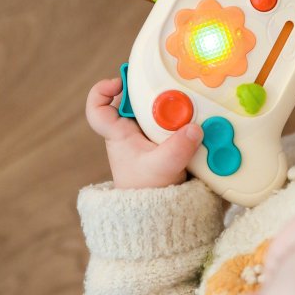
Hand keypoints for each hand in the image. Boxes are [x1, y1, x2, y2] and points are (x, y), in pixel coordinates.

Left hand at [85, 78, 202, 188]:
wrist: (158, 211)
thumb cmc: (150, 191)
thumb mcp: (163, 168)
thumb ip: (178, 148)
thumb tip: (194, 128)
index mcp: (119, 135)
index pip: (98, 109)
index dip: (102, 91)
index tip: (120, 83)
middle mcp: (130, 132)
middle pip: (134, 100)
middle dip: (152, 93)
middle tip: (172, 92)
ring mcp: (147, 136)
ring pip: (155, 109)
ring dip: (173, 106)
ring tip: (189, 106)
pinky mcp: (164, 140)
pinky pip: (172, 121)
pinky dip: (184, 119)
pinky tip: (196, 120)